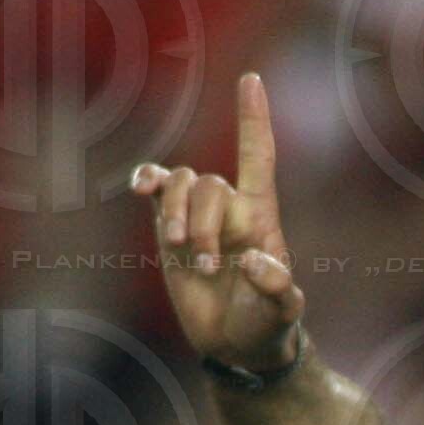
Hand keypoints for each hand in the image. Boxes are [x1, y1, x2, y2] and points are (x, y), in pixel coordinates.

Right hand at [132, 73, 302, 370]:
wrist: (236, 345)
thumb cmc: (267, 324)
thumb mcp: (282, 312)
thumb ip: (277, 289)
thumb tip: (252, 261)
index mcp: (260, 216)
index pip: (257, 157)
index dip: (253, 119)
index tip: (251, 79)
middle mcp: (229, 208)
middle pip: (209, 184)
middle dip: (201, 224)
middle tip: (206, 266)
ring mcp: (197, 216)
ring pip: (180, 184)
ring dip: (175, 214)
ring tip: (181, 252)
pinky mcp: (169, 230)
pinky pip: (156, 191)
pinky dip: (147, 182)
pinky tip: (141, 189)